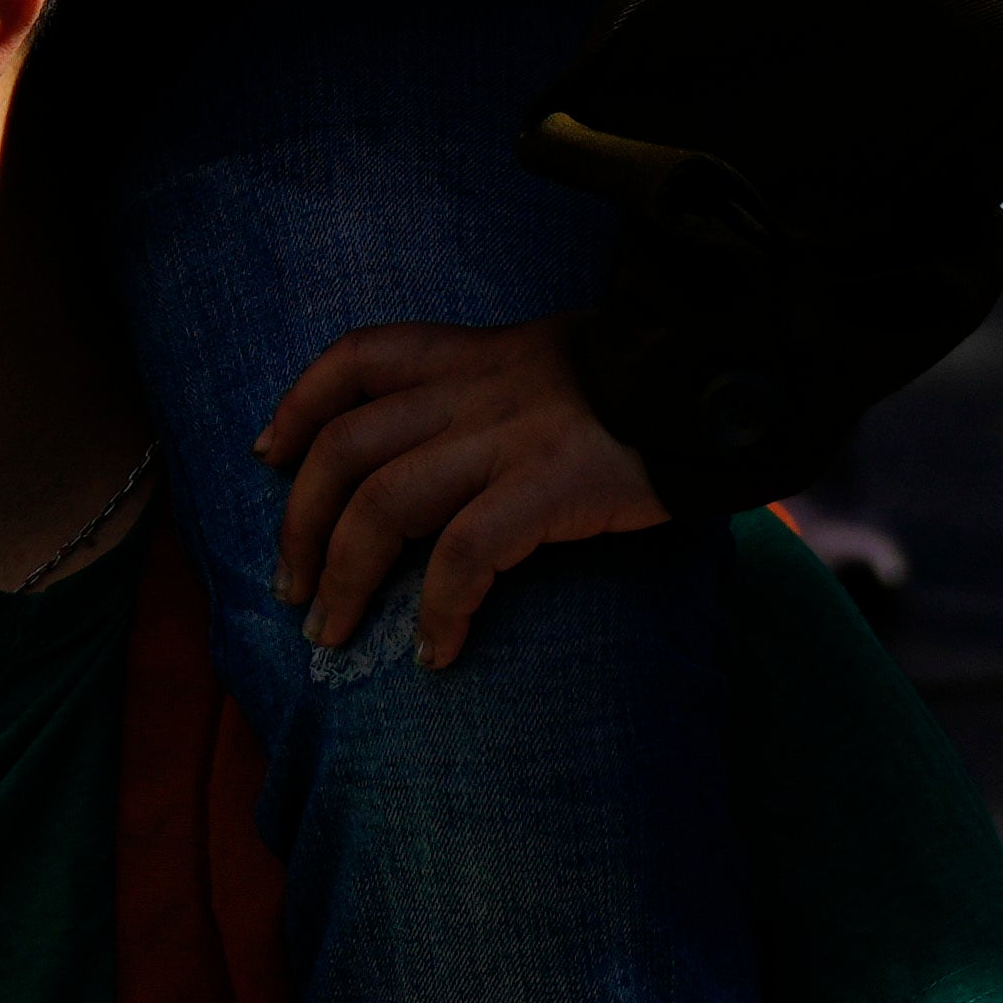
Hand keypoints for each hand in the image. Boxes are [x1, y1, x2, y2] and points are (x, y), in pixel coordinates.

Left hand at [254, 314, 673, 669]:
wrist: (733, 376)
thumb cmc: (652, 390)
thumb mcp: (559, 367)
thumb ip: (500, 396)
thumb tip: (453, 463)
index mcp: (476, 352)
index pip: (358, 356)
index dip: (299, 404)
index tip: (269, 455)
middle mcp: (479, 387)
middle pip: (346, 446)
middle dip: (299, 522)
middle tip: (291, 587)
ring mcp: (512, 436)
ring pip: (385, 502)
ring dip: (342, 575)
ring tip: (332, 632)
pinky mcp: (553, 485)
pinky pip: (464, 552)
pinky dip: (437, 608)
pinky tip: (436, 651)